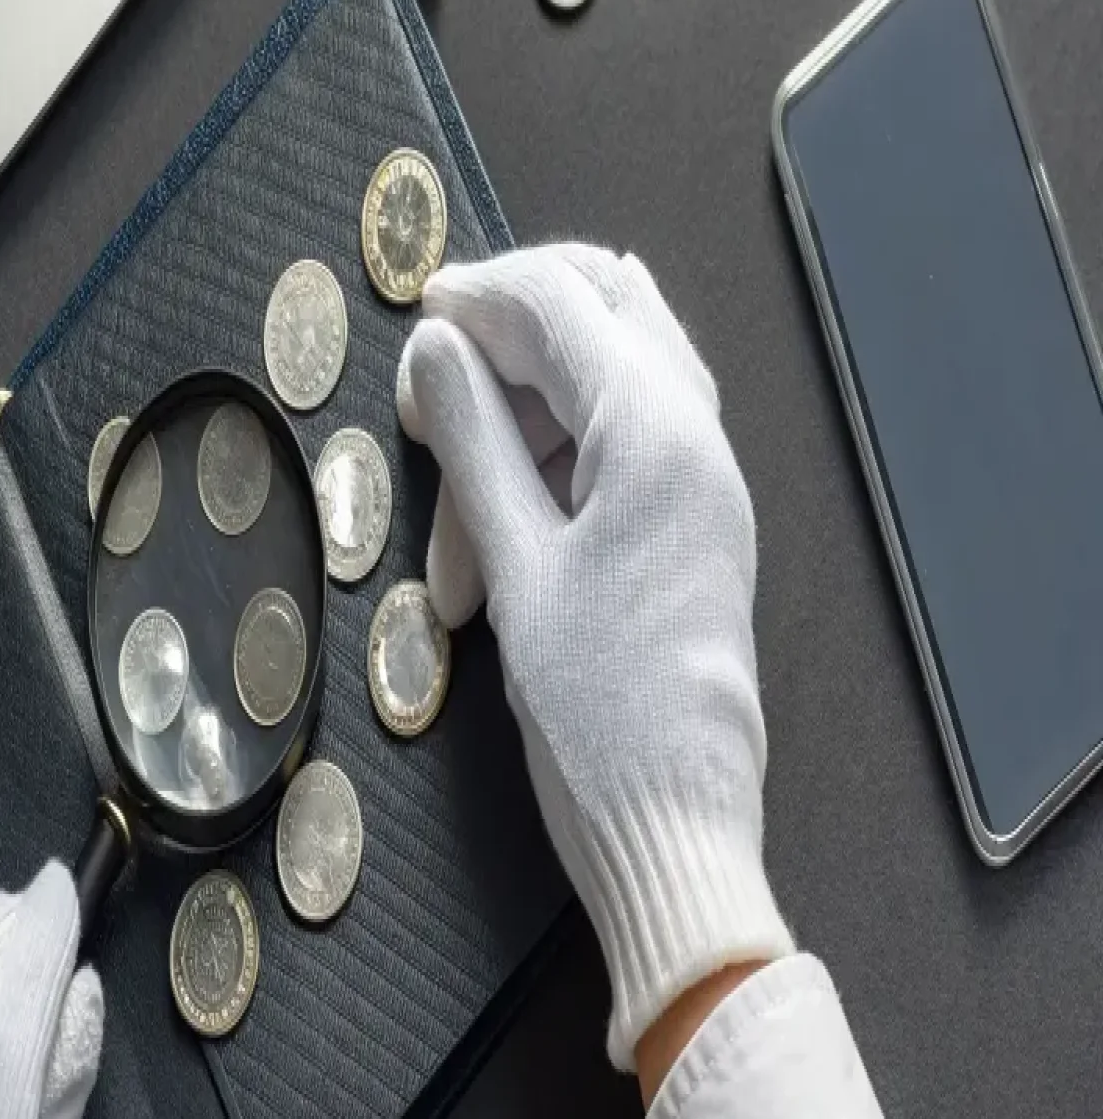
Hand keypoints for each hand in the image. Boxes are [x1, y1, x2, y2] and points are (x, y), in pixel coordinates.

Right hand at [398, 245, 792, 1069]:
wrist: (675, 826)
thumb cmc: (592, 709)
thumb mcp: (515, 564)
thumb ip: (473, 439)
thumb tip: (433, 344)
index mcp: (658, 434)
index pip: (565, 303)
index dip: (481, 292)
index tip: (414, 312)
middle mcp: (698, 440)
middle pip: (609, 312)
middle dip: (514, 328)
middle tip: (438, 378)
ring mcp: (704, 482)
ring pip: (608, 385)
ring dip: (521, 421)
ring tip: (453, 517)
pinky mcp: (693, 525)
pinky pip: (620, 447)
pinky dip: (552, 464)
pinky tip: (495, 526)